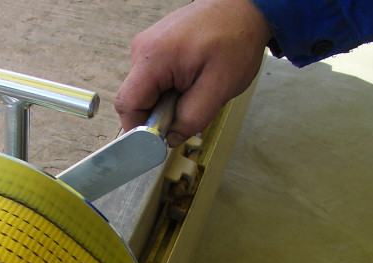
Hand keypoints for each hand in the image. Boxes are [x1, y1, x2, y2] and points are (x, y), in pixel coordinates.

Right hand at [115, 0, 271, 145]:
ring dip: (166, 101)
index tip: (160, 139)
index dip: (139, 129)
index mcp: (152, 58)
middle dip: (157, 114)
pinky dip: (170, 88)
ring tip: (194, 89)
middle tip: (188, 110)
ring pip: (145, 90)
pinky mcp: (156, 46)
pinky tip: (191, 80)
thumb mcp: (219, 87)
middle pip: (135, 98)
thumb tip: (171, 137)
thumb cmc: (235, 38)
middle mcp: (142, 49)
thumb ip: (192, 118)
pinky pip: (154, 78)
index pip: (127, 105)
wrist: (244, 7)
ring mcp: (148, 46)